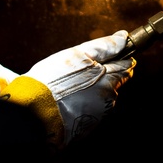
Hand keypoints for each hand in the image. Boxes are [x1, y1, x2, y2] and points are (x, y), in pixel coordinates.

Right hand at [24, 31, 134, 145]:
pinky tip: (70, 98)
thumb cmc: (54, 78)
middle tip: (82, 70)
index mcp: (108, 79)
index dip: (119, 57)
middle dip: (105, 74)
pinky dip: (85, 101)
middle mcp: (108, 98)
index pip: (127, 66)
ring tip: (72, 85)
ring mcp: (99, 113)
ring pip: (103, 95)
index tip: (108, 54)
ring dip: (94, 88)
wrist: (35, 108)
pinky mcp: (89, 125)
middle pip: (116, 81)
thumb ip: (105, 45)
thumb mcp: (78, 54)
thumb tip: (123, 37)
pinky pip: (92, 108)